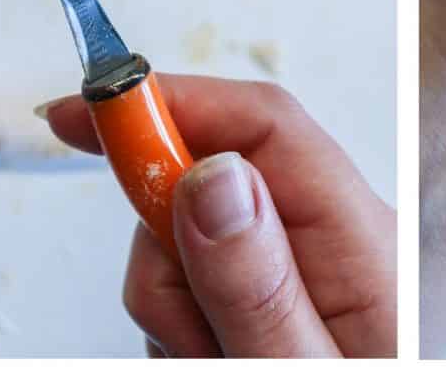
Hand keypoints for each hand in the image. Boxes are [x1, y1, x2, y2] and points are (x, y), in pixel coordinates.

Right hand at [42, 74, 395, 356]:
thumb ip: (258, 285)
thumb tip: (209, 175)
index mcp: (363, 241)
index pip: (259, 123)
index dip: (168, 98)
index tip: (81, 111)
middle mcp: (337, 244)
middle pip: (207, 184)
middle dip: (164, 252)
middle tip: (188, 340)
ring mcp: (304, 280)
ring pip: (186, 249)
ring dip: (174, 314)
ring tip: (215, 365)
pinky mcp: (273, 314)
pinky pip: (193, 301)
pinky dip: (184, 337)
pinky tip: (212, 364)